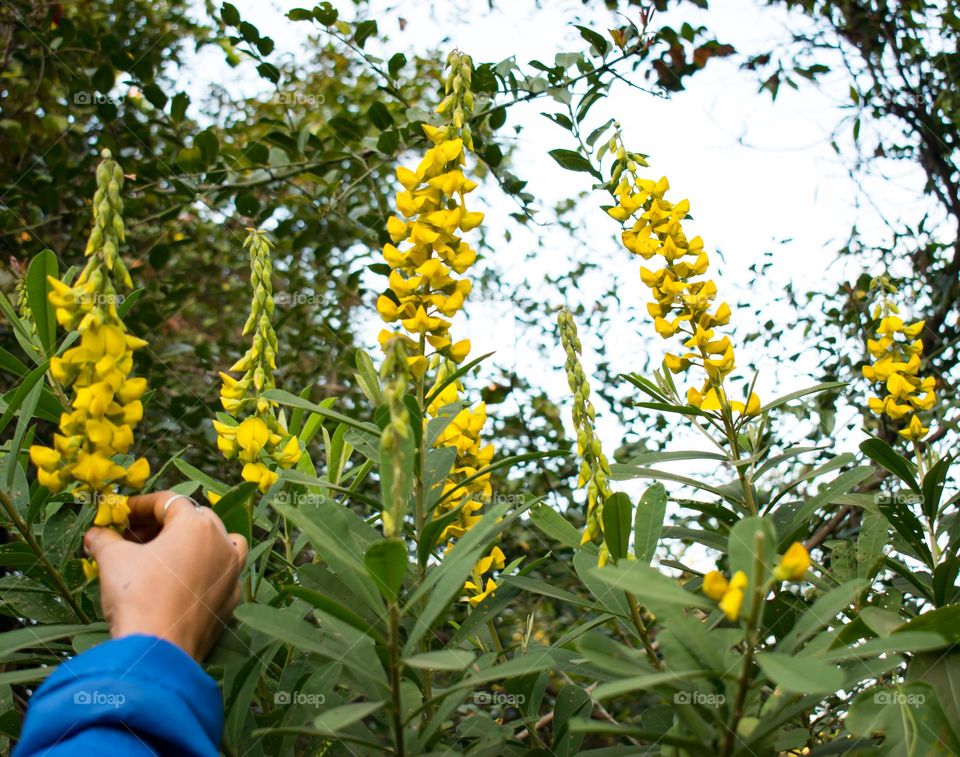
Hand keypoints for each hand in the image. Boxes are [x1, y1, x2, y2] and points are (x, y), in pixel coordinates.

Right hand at [84, 491, 247, 660]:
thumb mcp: (113, 560)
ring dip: (192, 544)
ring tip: (164, 556)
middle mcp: (223, 543)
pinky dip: (204, 571)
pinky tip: (181, 583)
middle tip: (134, 538)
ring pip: (218, 544)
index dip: (140, 506)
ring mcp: (232, 572)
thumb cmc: (137, 596)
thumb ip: (104, 539)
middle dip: (163, 525)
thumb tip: (94, 534)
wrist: (157, 651)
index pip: (168, 502)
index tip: (121, 515)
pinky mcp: (231, 600)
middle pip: (194, 520)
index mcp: (197, 525)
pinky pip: (221, 575)